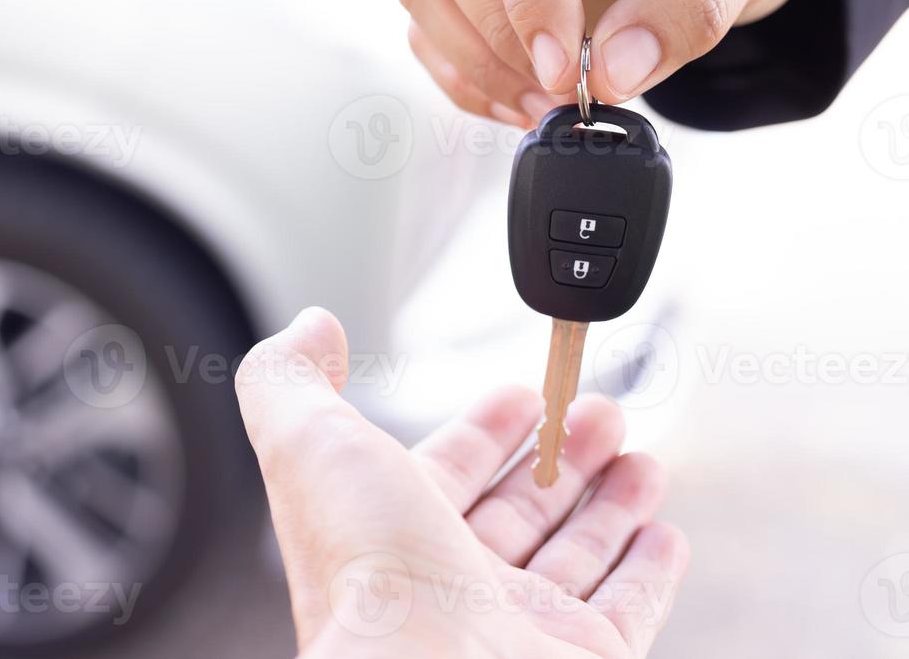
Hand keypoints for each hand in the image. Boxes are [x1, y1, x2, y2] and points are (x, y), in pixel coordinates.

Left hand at [236, 308, 688, 657]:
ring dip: (609, 501)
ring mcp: (518, 627)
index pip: (445, 472)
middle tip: (600, 410)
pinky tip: (663, 534)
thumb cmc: (367, 577)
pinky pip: (626, 613)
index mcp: (390, 533)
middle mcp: (452, 585)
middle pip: (518, 509)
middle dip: (560, 453)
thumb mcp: (308, 442)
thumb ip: (293, 378)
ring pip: (575, 555)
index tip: (522, 393)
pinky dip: (648, 573)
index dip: (484, 431)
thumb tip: (310, 328)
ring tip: (640, 455)